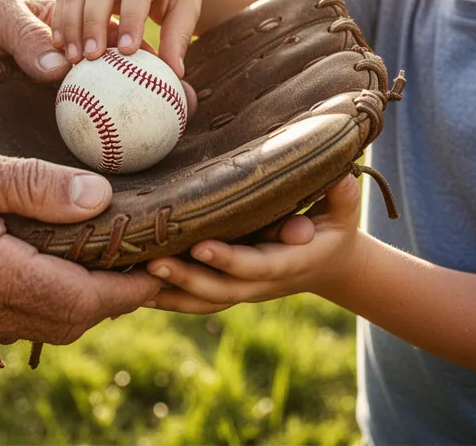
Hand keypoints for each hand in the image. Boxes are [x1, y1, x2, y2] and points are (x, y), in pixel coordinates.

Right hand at [0, 139, 160, 353]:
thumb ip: (32, 185)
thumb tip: (99, 199)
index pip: (80, 301)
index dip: (129, 290)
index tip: (162, 270)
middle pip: (67, 321)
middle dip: (109, 298)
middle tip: (139, 262)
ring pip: (39, 326)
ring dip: (73, 299)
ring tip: (98, 259)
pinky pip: (7, 325)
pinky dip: (36, 301)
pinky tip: (40, 265)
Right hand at [52, 0, 211, 76]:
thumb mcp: (187, 12)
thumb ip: (178, 40)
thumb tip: (175, 73)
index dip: (131, 20)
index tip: (128, 51)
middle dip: (93, 24)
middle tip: (91, 57)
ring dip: (71, 25)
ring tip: (73, 57)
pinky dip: (61, 20)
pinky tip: (60, 45)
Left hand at [143, 175, 362, 313]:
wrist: (328, 264)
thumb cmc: (333, 228)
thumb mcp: (343, 212)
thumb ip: (341, 196)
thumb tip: (339, 175)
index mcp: (286, 262)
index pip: (255, 265)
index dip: (228, 259)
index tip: (200, 246)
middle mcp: (260, 283)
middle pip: (219, 289)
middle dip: (186, 278)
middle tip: (152, 262)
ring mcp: (241, 290)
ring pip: (201, 300)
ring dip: (168, 293)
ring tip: (132, 279)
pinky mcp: (226, 289)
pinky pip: (193, 301)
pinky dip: (165, 299)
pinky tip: (132, 291)